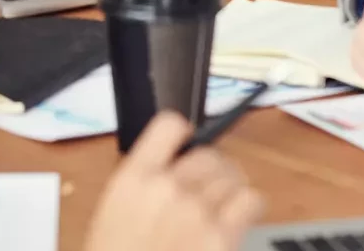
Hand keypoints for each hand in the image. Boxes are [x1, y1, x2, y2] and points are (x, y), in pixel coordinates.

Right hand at [86, 114, 264, 250]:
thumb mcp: (113, 216)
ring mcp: (197, 211)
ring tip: (223, 206)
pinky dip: (248, 207)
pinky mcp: (222, 236)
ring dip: (231, 189)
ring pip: (233, 177)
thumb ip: (143, 187)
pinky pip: (251, 201)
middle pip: (209, 155)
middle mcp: (167, 187)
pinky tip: (237, 219)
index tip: (186, 146)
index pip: (170, 126)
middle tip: (209, 189)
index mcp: (134, 179)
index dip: (183, 135)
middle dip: (214, 170)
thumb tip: (173, 173)